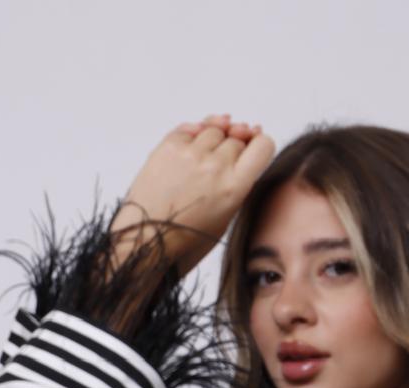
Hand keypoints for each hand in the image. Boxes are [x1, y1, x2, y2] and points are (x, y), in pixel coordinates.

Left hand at [108, 113, 275, 277]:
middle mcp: (215, 166)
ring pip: (215, 129)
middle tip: (217, 171)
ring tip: (200, 166)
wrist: (146, 237)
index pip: (263, 145)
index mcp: (234, 187)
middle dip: (232, 149)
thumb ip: (240, 181)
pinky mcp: (169, 146)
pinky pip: (191, 129)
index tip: (252, 149)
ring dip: (211, 141)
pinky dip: (192, 137)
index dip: (258, 144)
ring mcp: (191, 154)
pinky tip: (189, 154)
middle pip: (237, 138)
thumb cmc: (183, 234)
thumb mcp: (226, 217)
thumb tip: (247, 142)